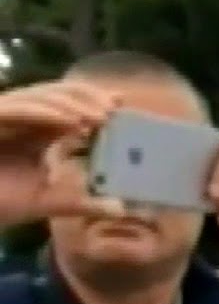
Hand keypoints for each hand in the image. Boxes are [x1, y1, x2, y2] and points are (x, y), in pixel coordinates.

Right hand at [0, 81, 125, 227]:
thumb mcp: (46, 202)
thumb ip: (80, 203)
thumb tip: (120, 209)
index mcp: (38, 131)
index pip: (70, 107)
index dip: (94, 101)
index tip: (121, 106)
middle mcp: (22, 118)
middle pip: (58, 94)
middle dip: (87, 98)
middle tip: (113, 110)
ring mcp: (5, 116)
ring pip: (41, 97)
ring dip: (72, 104)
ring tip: (98, 117)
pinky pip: (19, 109)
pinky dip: (46, 113)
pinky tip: (71, 122)